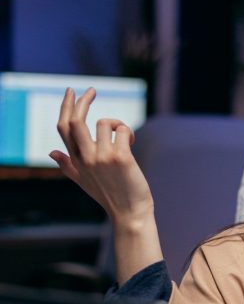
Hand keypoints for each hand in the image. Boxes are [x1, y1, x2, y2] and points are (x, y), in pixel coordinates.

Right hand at [50, 87, 152, 223]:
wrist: (130, 214)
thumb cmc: (110, 196)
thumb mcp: (83, 181)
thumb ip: (67, 166)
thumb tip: (51, 152)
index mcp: (76, 161)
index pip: (64, 128)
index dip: (66, 107)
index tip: (72, 92)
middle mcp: (85, 158)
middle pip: (76, 120)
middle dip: (82, 100)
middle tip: (91, 90)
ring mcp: (102, 158)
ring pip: (104, 123)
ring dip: (115, 124)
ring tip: (125, 138)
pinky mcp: (120, 157)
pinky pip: (121, 129)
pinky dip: (127, 131)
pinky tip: (131, 143)